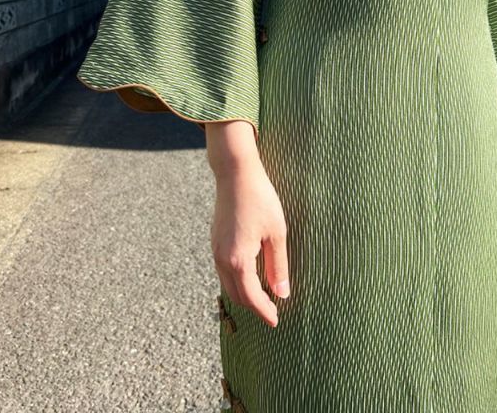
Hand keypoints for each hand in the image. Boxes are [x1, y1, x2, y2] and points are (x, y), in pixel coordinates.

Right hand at [206, 121, 289, 327]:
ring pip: (227, 283)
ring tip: (263, 297)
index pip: (251, 297)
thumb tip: (282, 292)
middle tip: (271, 312)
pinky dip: (236, 280)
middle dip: (253, 306)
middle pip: (236, 295)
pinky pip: (223, 270)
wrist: (235, 174)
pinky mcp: (215, 241)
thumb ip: (278, 265)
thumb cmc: (260, 200)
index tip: (276, 321)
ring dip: (244, 294)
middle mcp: (222, 259)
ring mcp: (215, 250)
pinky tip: (250, 276)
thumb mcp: (276, 233)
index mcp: (238, 260)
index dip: (264, 311)